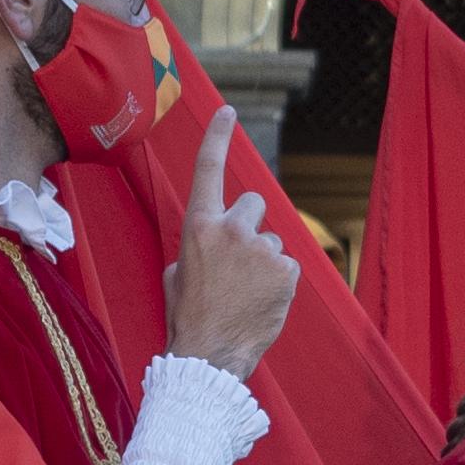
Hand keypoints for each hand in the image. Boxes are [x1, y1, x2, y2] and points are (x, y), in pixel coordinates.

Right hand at [163, 112, 299, 381]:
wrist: (210, 352)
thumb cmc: (188, 313)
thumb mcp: (178, 270)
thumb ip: (199, 243)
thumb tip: (216, 239)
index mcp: (198, 225)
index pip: (208, 169)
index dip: (218, 137)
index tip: (228, 111)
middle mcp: (231, 229)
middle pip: (254, 203)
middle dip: (250, 224)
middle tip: (239, 259)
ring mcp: (261, 249)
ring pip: (271, 241)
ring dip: (264, 260)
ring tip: (246, 290)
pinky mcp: (286, 270)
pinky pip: (286, 265)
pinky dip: (279, 281)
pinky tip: (262, 300)